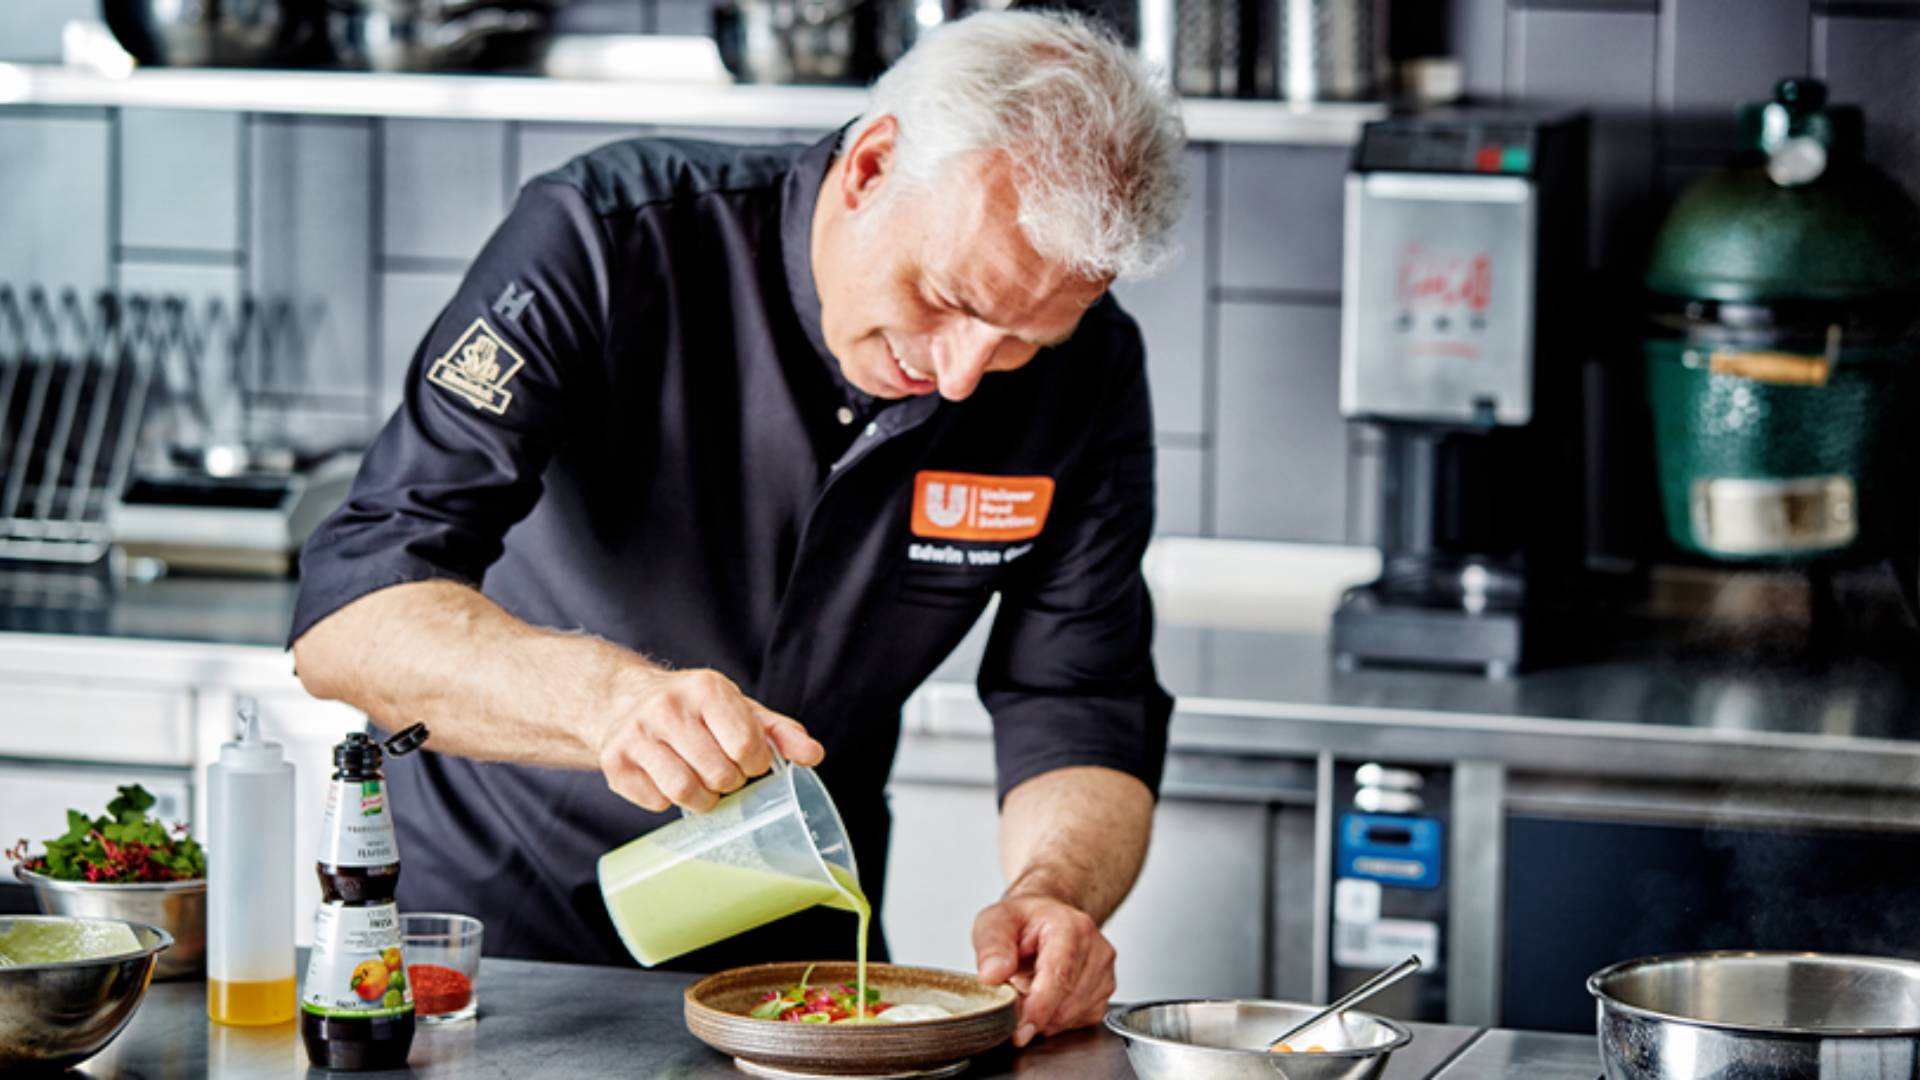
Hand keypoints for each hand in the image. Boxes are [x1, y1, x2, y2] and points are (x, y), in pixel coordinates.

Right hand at [595, 666, 823, 812]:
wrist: (623, 699)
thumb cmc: (694, 710)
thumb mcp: (739, 710)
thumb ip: (779, 732)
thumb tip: (813, 755)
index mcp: (706, 688)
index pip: (747, 746)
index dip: (755, 764)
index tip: (749, 761)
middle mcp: (667, 707)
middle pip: (719, 775)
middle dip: (728, 782)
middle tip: (721, 770)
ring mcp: (636, 734)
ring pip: (686, 793)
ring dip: (702, 799)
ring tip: (701, 782)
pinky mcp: (614, 762)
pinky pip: (657, 802)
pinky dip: (668, 800)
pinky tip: (666, 778)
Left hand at [972, 893, 1116, 1047]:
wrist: (1047, 916)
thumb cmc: (1023, 921)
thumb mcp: (994, 922)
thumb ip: (991, 946)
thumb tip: (992, 975)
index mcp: (1070, 927)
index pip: (1059, 976)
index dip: (1038, 1008)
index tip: (1019, 1031)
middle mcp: (1095, 949)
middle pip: (1065, 1004)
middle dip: (1032, 1011)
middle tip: (1012, 992)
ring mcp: (1104, 972)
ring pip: (1070, 1017)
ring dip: (1043, 1015)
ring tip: (1030, 985)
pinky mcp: (1105, 992)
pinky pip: (1078, 1022)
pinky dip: (1055, 1018)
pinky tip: (1046, 995)